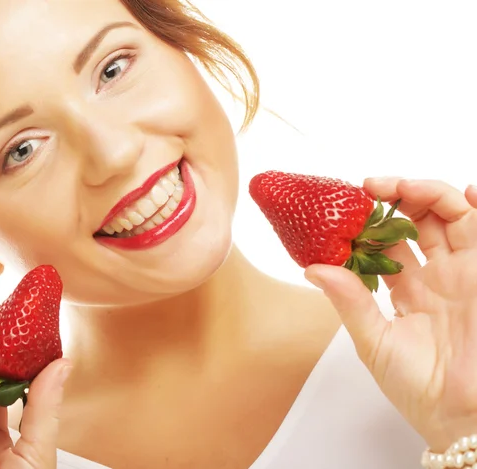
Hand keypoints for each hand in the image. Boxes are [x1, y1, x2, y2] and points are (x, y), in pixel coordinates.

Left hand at [304, 178, 476, 452]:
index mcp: (408, 290)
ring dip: (425, 194)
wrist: (460, 416)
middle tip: (368, 190)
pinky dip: (476, 204)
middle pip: (417, 222)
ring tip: (397, 187)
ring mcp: (464, 272)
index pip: (387, 244)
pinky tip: (466, 192)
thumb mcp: (373, 340)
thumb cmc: (418, 388)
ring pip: (449, 216)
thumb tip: (312, 268)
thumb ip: (348, 300)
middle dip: (394, 200)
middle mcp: (437, 276)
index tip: (344, 210)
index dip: (368, 224)